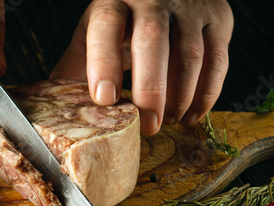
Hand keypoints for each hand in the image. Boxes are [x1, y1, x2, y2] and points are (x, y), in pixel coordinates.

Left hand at [51, 0, 233, 135]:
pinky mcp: (217, 19)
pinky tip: (190, 114)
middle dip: (149, 89)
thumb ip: (77, 66)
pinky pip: (218, 60)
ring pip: (189, 54)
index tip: (104, 99)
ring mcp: (189, 8)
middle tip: (147, 125)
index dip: (104, 63)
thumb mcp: (93, 34)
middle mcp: (152, 0)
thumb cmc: (123, 19)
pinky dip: (206, 94)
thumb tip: (55, 108)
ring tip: (166, 121)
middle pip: (152, 41)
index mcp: (113, 3)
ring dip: (180, 97)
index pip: (106, 27)